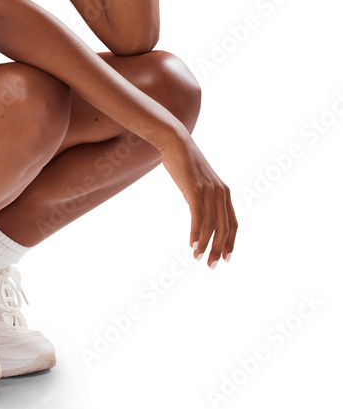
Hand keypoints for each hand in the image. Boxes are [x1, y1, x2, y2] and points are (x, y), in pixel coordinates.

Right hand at [159, 131, 237, 266]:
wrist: (176, 142)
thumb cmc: (184, 163)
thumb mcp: (199, 182)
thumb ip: (203, 197)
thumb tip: (199, 212)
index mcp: (224, 193)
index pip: (233, 223)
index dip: (231, 242)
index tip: (226, 258)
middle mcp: (221, 193)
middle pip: (224, 228)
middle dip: (219, 249)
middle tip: (212, 265)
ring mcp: (209, 191)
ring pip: (211, 226)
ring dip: (205, 245)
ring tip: (198, 258)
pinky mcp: (195, 190)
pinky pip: (198, 217)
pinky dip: (196, 234)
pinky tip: (192, 245)